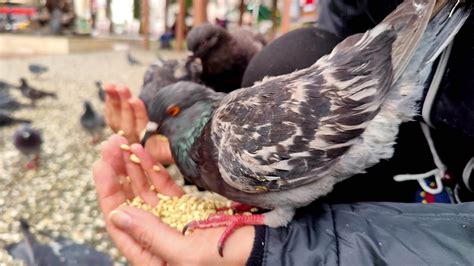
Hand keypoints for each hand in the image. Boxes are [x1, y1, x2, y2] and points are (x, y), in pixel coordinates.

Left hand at [93, 135, 253, 264]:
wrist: (262, 249)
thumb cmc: (228, 260)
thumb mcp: (185, 253)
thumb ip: (149, 235)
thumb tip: (116, 214)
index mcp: (150, 257)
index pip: (118, 222)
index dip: (107, 192)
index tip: (102, 164)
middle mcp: (156, 239)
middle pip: (128, 203)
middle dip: (117, 173)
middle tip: (110, 145)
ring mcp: (171, 222)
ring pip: (144, 192)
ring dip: (133, 168)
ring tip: (125, 143)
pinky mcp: (186, 209)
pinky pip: (164, 188)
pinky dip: (155, 170)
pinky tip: (145, 153)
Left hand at [103, 84, 173, 164]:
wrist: (163, 146)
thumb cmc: (170, 144)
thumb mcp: (171, 149)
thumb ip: (169, 150)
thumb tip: (171, 148)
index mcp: (148, 146)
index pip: (142, 128)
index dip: (138, 113)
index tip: (134, 99)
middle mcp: (134, 144)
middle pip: (126, 123)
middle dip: (124, 104)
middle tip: (122, 87)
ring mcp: (124, 138)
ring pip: (116, 119)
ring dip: (113, 100)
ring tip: (110, 84)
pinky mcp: (118, 130)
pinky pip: (111, 117)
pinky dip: (109, 102)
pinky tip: (108, 88)